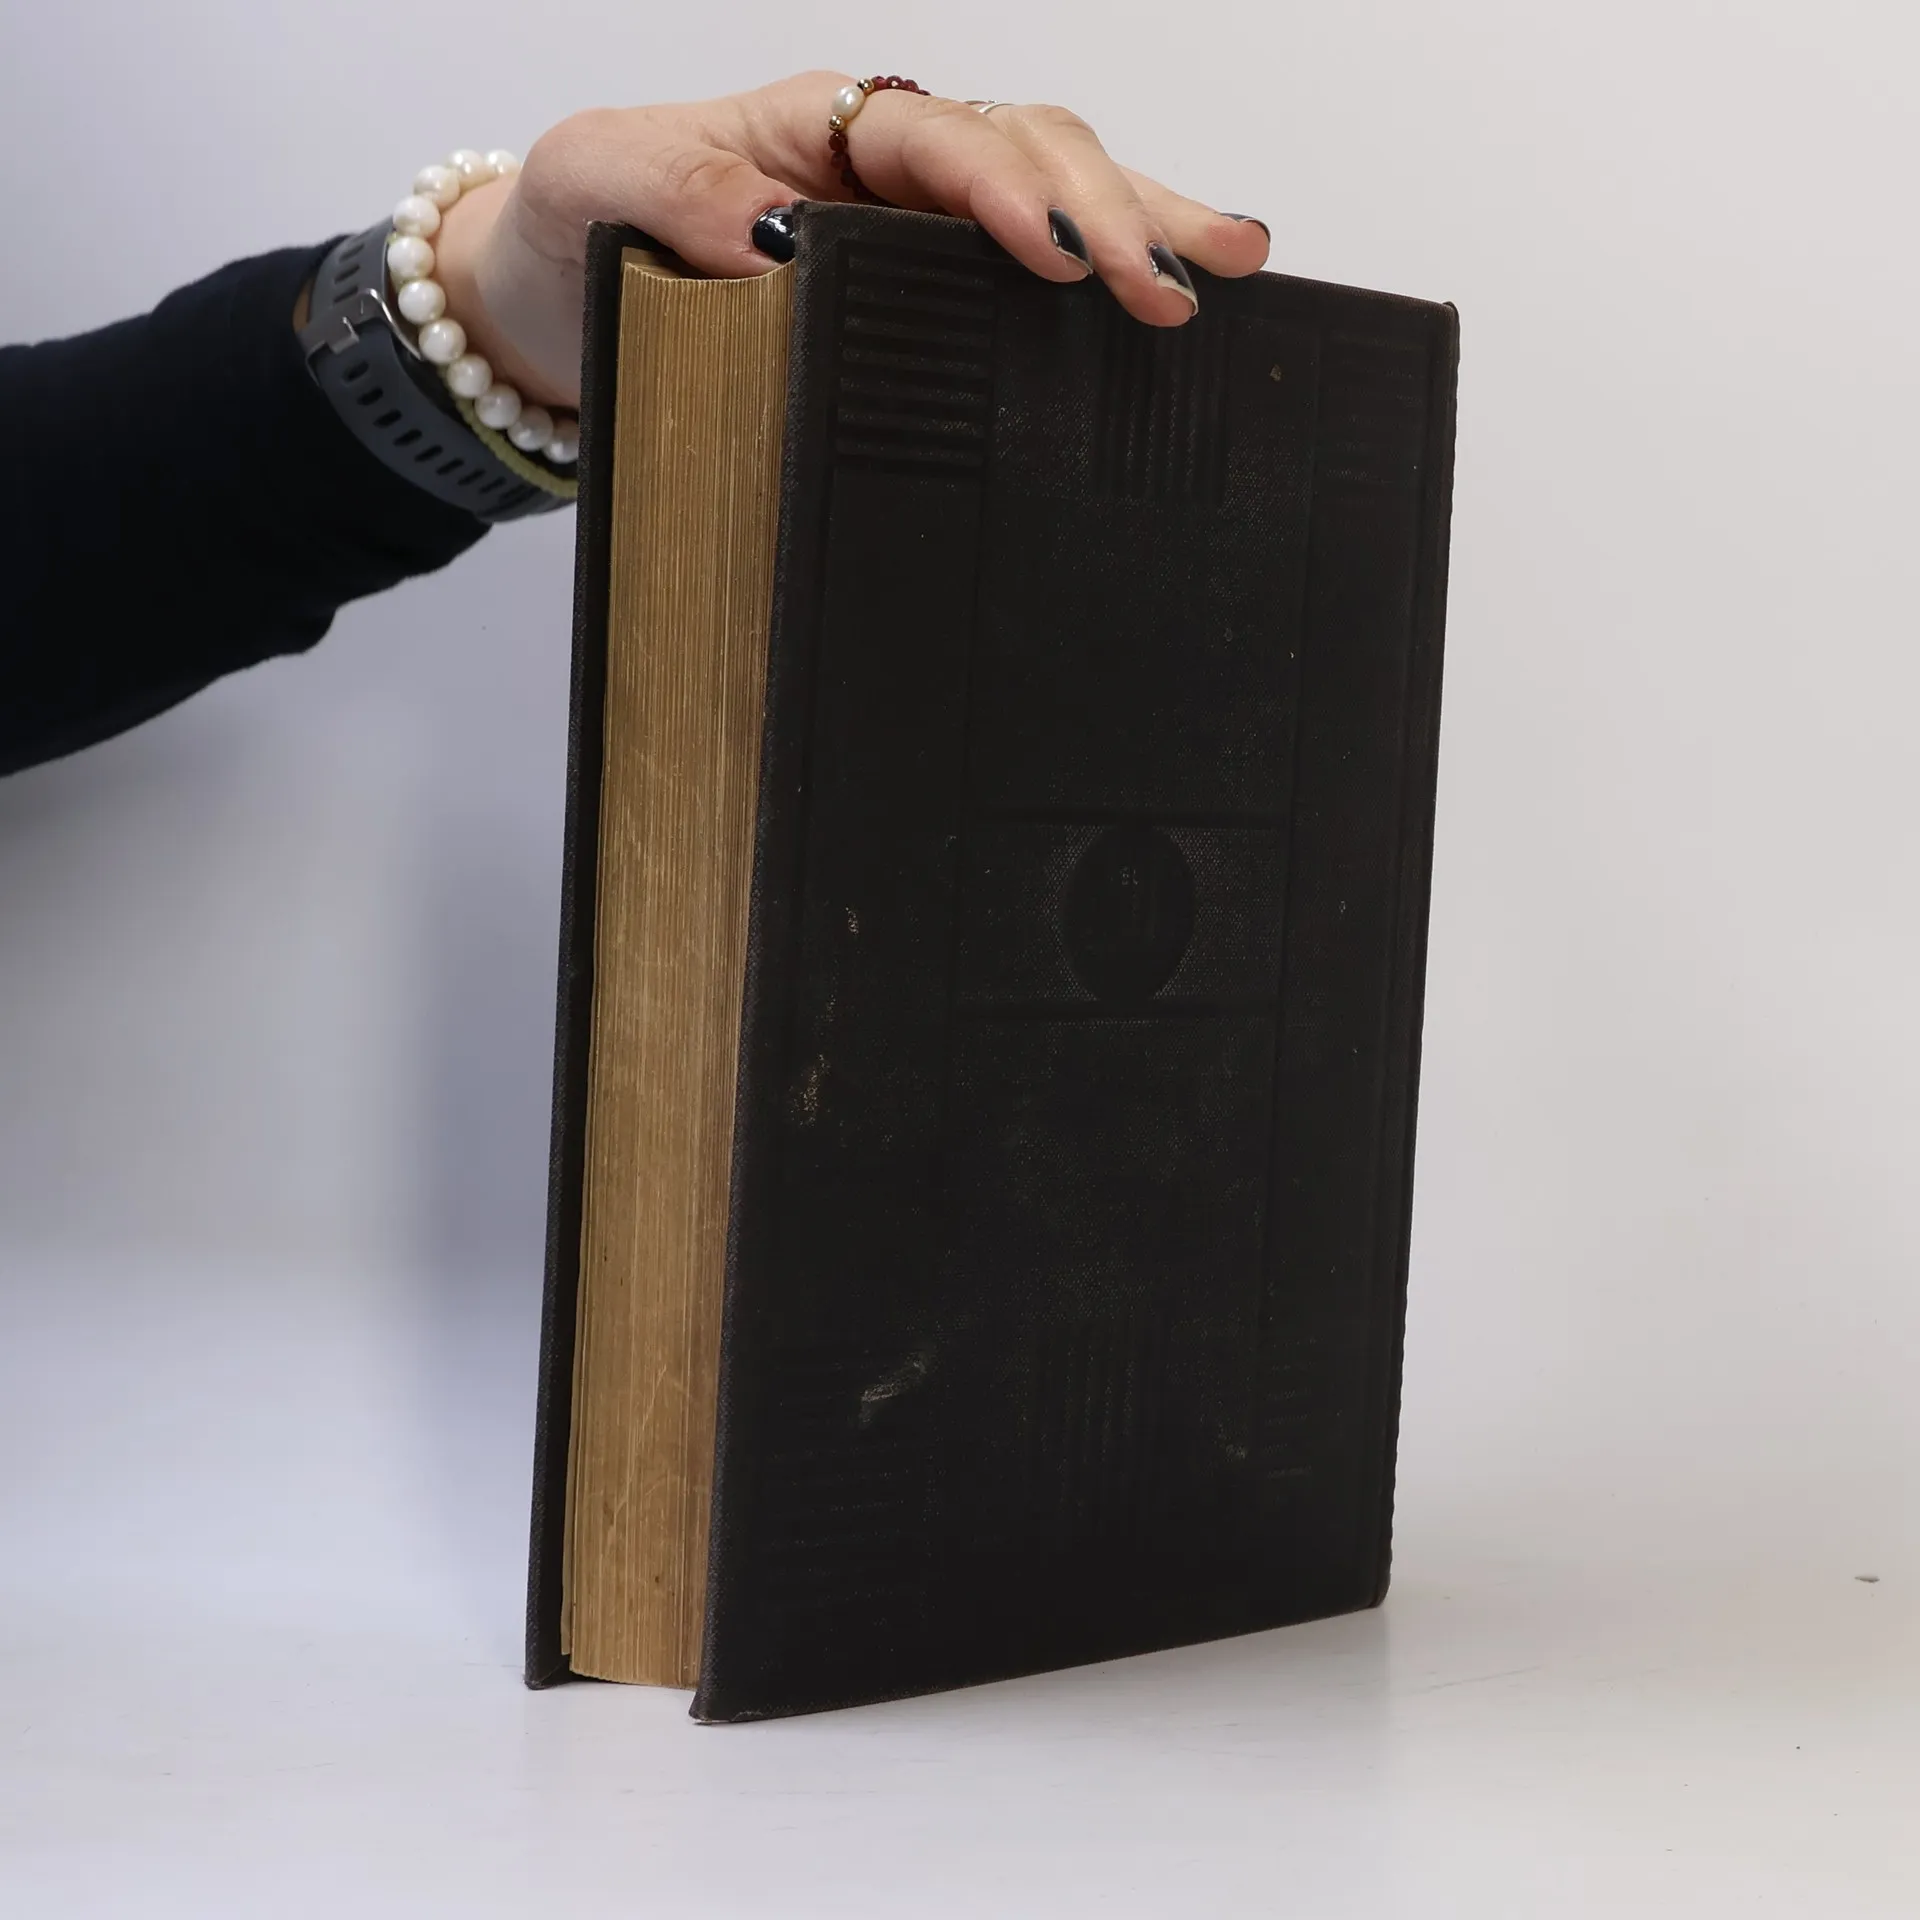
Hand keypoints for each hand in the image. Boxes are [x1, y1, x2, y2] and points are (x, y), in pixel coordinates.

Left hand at [430, 71, 1269, 410]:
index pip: (943, 143)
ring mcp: (920, 227)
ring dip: (1146, 226)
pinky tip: (1180, 288)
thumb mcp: (599, 181)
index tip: (1063, 258)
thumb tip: (779, 242)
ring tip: (1237, 263)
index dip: (1010, 193)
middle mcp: (888, 168)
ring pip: (1059, 195)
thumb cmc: (583, 221)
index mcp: (819, 131)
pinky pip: (1033, 263)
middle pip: (1032, 155)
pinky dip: (1108, 270)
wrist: (559, 292)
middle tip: (1186, 279)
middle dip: (1117, 211)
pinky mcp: (930, 287)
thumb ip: (678, 193)